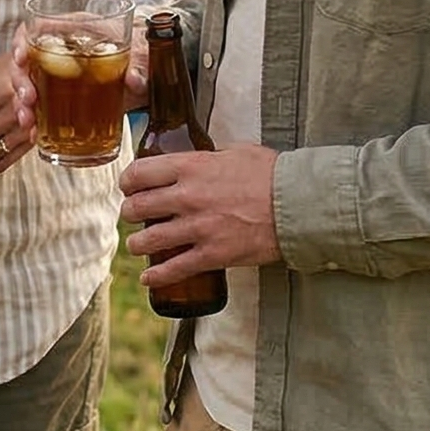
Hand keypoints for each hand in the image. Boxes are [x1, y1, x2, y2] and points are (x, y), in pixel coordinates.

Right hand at [11, 18, 150, 124]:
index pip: (39, 27)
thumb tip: (134, 79)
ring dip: (22, 104)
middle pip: (27, 60)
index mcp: (77, 29)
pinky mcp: (62, 96)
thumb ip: (140, 67)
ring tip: (28, 120)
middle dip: (21, 81)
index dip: (23, 41)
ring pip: (28, 85)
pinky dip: (35, 121)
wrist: (150, 68)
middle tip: (29, 99)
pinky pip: (40, 106)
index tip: (21, 58)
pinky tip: (34, 134)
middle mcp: (62, 50)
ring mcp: (59, 74)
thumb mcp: (144, 57)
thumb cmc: (143, 52)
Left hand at [119, 143, 279, 285]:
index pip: (139, 173)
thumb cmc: (273, 175)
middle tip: (133, 216)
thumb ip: (212, 157)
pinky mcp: (213, 254)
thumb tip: (201, 159)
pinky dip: (156, 275)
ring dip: (138, 244)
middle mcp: (188, 197)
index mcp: (191, 167)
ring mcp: (199, 227)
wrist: (301, 205)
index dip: (128, 182)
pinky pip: (175, 268)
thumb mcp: (237, 152)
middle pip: (136, 207)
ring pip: (148, 240)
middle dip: (130, 213)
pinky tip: (148, 278)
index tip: (129, 187)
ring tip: (138, 245)